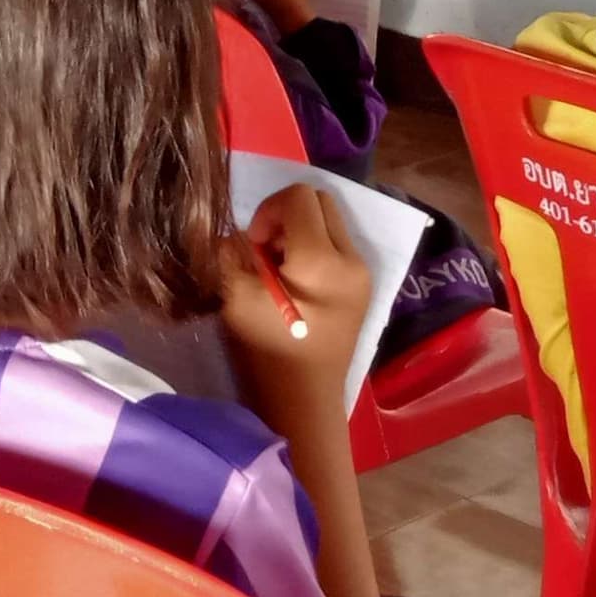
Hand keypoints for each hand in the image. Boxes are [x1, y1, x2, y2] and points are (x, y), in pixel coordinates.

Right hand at [218, 183, 367, 398]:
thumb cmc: (266, 351)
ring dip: (301, 233)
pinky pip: (338, 245)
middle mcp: (352, 259)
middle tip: (267, 253)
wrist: (303, 399)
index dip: (268, 211)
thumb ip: (232, 251)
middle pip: (320, 202)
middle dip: (287, 217)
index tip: (255, 246)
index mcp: (321, 260)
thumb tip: (243, 233)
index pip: (299, 197)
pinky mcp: (363, 286)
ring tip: (281, 270)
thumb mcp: (234, 296)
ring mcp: (363, 273)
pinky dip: (314, 250)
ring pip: (330, 222)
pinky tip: (297, 283)